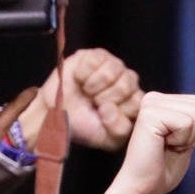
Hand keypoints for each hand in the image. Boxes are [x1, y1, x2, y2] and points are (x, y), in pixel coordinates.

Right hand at [23, 49, 142, 151]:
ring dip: (93, 86)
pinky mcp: (97, 55)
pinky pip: (94, 61)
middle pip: (126, 86)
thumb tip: (111, 107)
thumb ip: (120, 130)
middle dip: (104, 98)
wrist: (57, 113)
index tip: (104, 116)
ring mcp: (114, 65)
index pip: (137, 103)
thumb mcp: (106, 138)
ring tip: (87, 92)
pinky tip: (80, 80)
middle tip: (93, 103)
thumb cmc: (84, 126)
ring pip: (111, 72)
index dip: (118, 111)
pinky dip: (82, 74)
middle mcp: (128, 81)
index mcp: (135, 102)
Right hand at [100, 92, 194, 193]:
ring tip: (168, 146)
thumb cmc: (162, 169)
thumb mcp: (187, 138)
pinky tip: (163, 146)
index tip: (178, 143)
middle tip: (173, 146)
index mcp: (164, 101)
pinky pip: (186, 123)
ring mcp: (152, 104)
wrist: (143, 188)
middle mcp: (155, 97)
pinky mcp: (150, 114)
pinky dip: (181, 140)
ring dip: (188, 138)